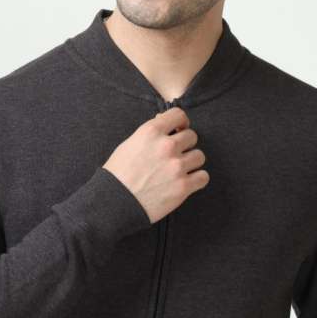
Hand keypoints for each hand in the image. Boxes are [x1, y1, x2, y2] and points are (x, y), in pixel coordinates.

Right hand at [102, 107, 208, 223]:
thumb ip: (151, 133)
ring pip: (200, 156)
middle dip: (185, 144)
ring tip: (180, 169)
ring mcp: (176, 166)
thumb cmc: (118, 174)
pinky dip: (197, 179)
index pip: (179, 114)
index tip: (179, 130)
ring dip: (192, 162)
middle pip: (192, 136)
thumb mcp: (129, 144)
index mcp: (151, 131)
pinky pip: (203, 177)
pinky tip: (187, 181)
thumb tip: (166, 123)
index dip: (181, 122)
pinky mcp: (183, 186)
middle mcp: (166, 146)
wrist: (113, 203)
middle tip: (176, 154)